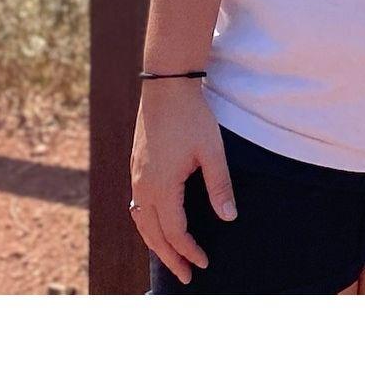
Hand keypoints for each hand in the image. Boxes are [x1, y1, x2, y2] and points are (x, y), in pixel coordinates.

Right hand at [130, 79, 234, 280]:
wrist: (166, 87)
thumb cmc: (191, 117)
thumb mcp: (212, 151)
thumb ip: (219, 186)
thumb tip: (228, 218)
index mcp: (162, 187)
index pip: (175, 232)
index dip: (190, 251)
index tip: (204, 264)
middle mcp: (143, 187)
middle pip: (154, 235)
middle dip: (170, 258)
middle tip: (186, 277)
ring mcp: (137, 177)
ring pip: (142, 222)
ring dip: (156, 244)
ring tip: (171, 258)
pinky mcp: (136, 168)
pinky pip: (138, 207)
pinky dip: (148, 225)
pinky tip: (158, 226)